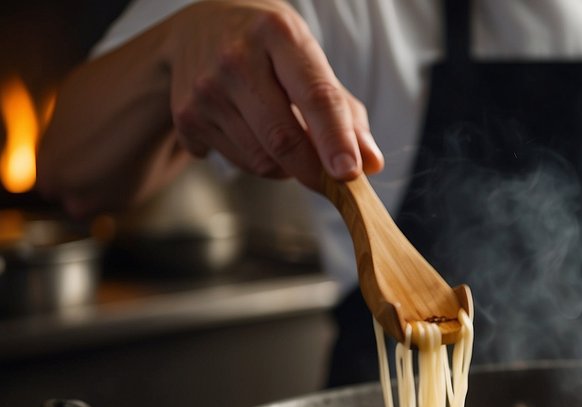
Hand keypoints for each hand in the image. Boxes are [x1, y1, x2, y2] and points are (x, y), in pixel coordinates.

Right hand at [166, 0, 382, 188]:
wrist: (198, 27)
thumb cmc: (269, 47)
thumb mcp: (310, 59)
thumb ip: (346, 112)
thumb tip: (371, 163)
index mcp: (279, 34)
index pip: (315, 96)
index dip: (335, 139)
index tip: (349, 173)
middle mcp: (236, 57)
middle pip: (284, 139)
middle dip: (315, 171)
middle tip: (333, 180)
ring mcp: (206, 87)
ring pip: (263, 160)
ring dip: (286, 165)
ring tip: (283, 134)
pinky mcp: (186, 115)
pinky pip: (238, 163)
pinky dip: (257, 161)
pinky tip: (251, 130)